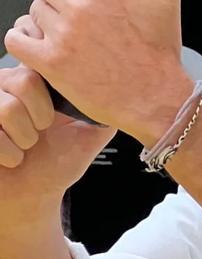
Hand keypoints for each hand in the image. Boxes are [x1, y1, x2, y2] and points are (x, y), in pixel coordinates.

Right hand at [0, 65, 114, 220]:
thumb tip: (133, 90)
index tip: (57, 116)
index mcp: (33, 83)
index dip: (53, 90)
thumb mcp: (90, 134)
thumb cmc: (55, 165)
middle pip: (23, 80)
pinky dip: (8, 154)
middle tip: (40, 134)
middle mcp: (3, 87)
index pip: (42, 61)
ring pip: (7, 107)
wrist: (30, 196)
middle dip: (40, 118)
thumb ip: (107, 110)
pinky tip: (10, 158)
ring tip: (25, 147)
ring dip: (24, 138)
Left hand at [5, 0, 193, 144]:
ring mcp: (61, 34)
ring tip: (66, 29)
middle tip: (70, 3)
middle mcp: (79, 6)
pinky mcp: (49, 61)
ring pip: (33, 9)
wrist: (155, 96)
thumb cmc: (160, 50)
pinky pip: (17, 38)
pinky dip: (26, 38)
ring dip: (46, 16)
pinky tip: (45, 43)